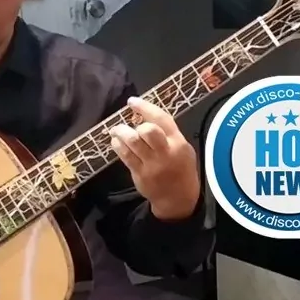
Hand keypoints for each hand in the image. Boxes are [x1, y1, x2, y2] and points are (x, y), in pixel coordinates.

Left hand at [109, 97, 200, 219]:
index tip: (132, 101)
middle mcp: (165, 152)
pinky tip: (116, 142)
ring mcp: (152, 164)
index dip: (145, 107)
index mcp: (178, 143)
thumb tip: (146, 116)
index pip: (162, 119)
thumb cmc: (180, 168)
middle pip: (148, 131)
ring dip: (121, 132)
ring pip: (133, 142)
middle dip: (136, 125)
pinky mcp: (140, 174)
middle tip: (127, 124)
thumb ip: (168, 134)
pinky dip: (118, 146)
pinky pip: (125, 156)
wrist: (178, 198)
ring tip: (116, 130)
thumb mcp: (183, 149)